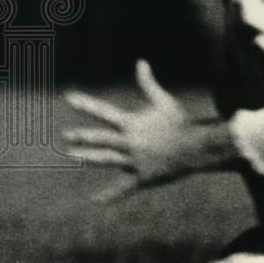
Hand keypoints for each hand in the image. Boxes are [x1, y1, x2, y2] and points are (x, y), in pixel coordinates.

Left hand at [64, 60, 196, 204]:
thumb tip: (141, 62)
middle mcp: (130, 143)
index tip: (69, 97)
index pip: (103, 111)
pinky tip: (94, 200)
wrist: (198, 148)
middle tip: (64, 135)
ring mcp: (135, 162)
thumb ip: (148, 84)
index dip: (85, 103)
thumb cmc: (180, 122)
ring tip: (71, 156)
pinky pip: (123, 188)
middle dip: (82, 136)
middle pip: (101, 139)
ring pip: (107, 160)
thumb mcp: (164, 101)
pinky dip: (109, 195)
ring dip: (88, 158)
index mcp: (132, 124)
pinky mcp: (142, 178)